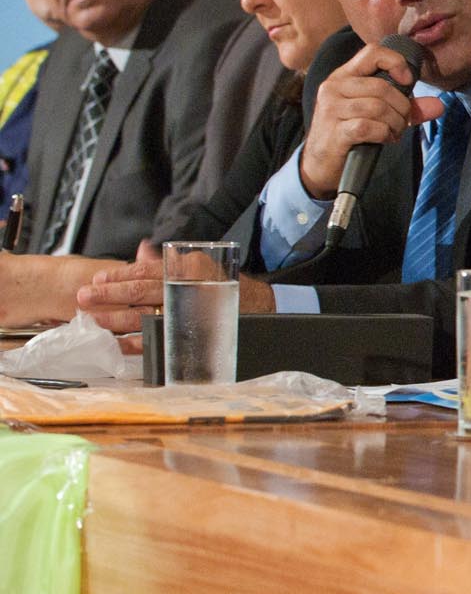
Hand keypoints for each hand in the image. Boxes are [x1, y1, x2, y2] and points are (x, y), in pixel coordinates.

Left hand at [77, 260, 274, 335]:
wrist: (262, 309)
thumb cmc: (226, 288)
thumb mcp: (201, 268)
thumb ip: (170, 262)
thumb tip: (143, 249)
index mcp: (189, 269)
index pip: (148, 270)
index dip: (119, 274)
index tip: (98, 278)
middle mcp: (189, 289)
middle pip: (141, 292)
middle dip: (110, 295)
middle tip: (84, 297)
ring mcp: (190, 314)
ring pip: (146, 316)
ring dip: (117, 320)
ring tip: (95, 320)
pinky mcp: (192, 335)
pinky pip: (160, 340)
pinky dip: (138, 343)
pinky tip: (120, 344)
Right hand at [298, 43, 444, 197]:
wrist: (321, 164)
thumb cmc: (350, 132)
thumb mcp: (377, 114)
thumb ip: (408, 107)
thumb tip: (439, 106)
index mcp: (344, 76)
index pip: (372, 52)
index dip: (396, 62)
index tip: (408, 81)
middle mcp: (333, 87)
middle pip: (382, 86)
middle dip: (402, 106)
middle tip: (403, 121)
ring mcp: (331, 109)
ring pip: (378, 107)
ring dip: (396, 123)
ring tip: (395, 131)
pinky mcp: (334, 131)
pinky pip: (369, 127)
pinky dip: (385, 134)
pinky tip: (385, 139)